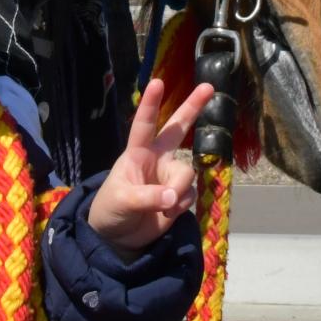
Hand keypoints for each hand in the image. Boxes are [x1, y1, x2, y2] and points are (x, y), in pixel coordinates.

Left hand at [87, 80, 213, 258]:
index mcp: (137, 153)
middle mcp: (157, 158)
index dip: (151, 104)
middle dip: (193, 107)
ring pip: (187, 173)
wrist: (119, 238)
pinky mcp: (180, 194)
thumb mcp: (122, 201)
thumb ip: (148, 197)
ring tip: (164, 208)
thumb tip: (174, 197)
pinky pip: (190, 194)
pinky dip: (181, 206)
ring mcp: (170, 175)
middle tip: (209, 86)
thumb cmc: (111, 209)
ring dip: (179, 192)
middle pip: (178, 128)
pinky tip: (168, 215)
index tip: (157, 82)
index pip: (144, 124)